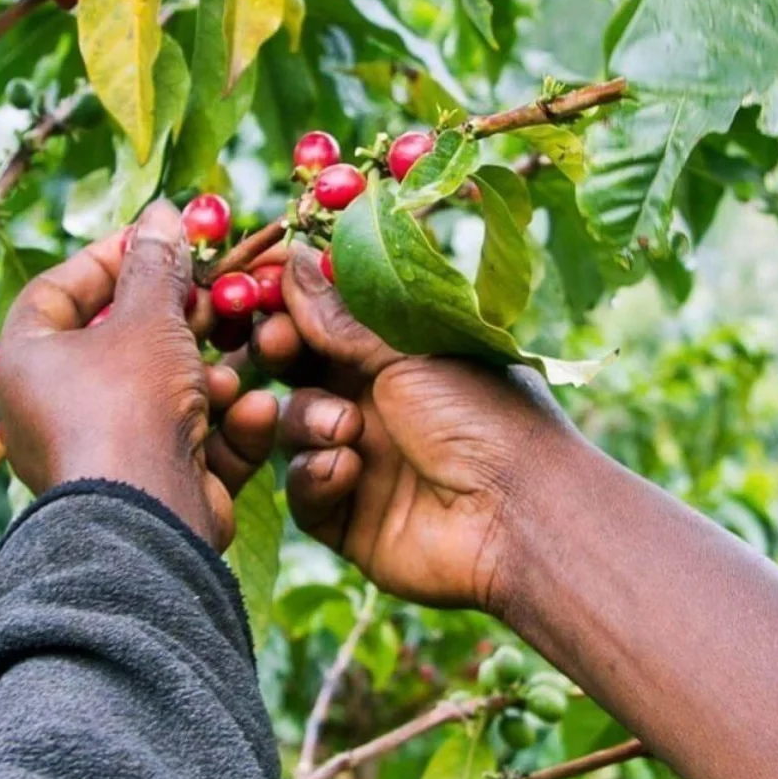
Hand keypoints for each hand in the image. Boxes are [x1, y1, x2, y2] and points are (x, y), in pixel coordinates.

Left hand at [0, 201, 277, 547]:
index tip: (156, 238)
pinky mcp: (150, 488)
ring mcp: (104, 452)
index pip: (56, 292)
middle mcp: (54, 409)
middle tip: (216, 295)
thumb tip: (162, 213)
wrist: (145, 519)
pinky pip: (190, 443)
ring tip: (234, 365)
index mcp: (28, 362)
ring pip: (165, 396)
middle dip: (177, 320)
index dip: (107, 258)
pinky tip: (253, 411)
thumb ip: (158, 266)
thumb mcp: (149, 319)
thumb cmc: (128, 404)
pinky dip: (225, 427)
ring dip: (210, 377)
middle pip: (120, 344)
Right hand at [247, 248, 578, 611]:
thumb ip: (342, 317)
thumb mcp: (410, 353)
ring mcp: (362, 461)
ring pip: (293, 428)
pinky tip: (347, 471)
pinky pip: (304, 490)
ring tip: (344, 429)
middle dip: (281, 355)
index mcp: (403, 356)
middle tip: (275, 343)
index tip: (261, 284)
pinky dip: (316, 476)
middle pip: (300, 371)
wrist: (517, 517)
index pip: (330, 320)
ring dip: (308, 421)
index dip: (293, 304)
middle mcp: (379, 404)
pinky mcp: (348, 518)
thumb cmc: (484, 417)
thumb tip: (295, 260)